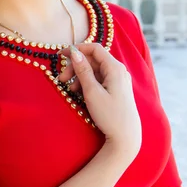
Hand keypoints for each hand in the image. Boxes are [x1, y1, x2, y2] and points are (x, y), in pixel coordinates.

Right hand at [59, 44, 141, 161]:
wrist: (126, 137)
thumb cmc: (110, 115)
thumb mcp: (92, 92)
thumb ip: (83, 71)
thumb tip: (75, 53)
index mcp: (115, 68)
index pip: (95, 49)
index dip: (77, 49)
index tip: (61, 55)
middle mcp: (119, 71)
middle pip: (93, 60)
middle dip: (76, 67)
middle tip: (61, 79)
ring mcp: (119, 80)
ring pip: (95, 71)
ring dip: (80, 76)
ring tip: (70, 90)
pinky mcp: (117, 89)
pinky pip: (99, 80)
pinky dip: (87, 83)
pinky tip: (79, 93)